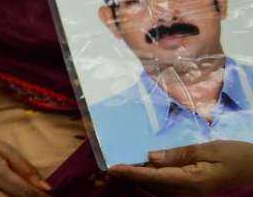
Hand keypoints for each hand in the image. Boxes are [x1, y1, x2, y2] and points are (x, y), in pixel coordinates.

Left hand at [109, 141, 252, 194]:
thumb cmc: (235, 156)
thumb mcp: (209, 149)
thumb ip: (179, 154)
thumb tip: (151, 156)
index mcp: (191, 181)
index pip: (155, 177)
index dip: (132, 173)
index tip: (113, 168)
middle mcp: (187, 192)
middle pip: (151, 187)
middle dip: (129, 179)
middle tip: (106, 170)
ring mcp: (188, 194)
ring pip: (156, 190)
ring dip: (137, 181)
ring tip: (117, 171)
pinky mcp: (190, 191)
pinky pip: (165, 189)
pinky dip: (149, 181)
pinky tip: (140, 171)